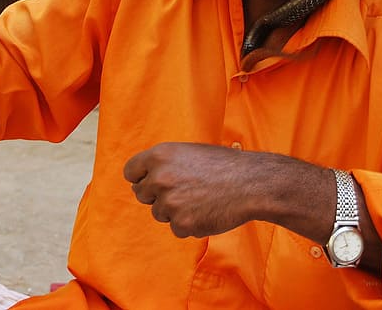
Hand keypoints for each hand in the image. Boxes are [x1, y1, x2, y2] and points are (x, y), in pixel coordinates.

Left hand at [123, 142, 261, 237]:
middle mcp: (159, 177)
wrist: (251, 183)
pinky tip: (207, 211)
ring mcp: (169, 202)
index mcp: (159, 155)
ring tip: (200, 198)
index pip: (130, 171)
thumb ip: (163, 164)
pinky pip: (177, 228)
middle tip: (184, 190)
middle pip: (141, 194)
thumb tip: (140, 181)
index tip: (149, 181)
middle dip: (157, 195)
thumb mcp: (188, 152)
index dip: (140, 177)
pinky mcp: (182, 223)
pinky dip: (189, 224)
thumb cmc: (222, 165)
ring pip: (159, 213)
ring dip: (175, 210)